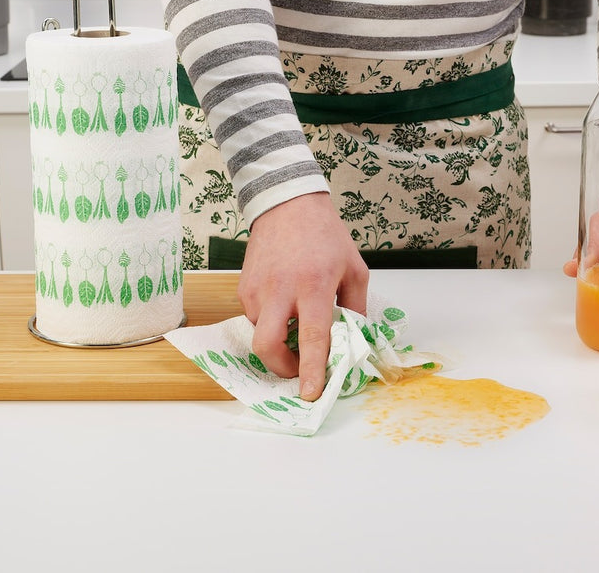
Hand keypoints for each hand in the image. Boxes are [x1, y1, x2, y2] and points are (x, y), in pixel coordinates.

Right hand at [237, 192, 368, 400]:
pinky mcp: (243, 287)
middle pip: (268, 346)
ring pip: (260, 333)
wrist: (288, 205)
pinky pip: (255, 317)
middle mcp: (280, 290)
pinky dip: (270, 321)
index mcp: (313, 285)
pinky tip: (284, 303)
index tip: (311, 393)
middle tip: (298, 368)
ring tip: (296, 322)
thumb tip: (352, 340)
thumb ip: (355, 306)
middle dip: (281, 368)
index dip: (312, 369)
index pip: (312, 337)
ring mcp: (257, 289)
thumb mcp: (354, 268)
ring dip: (279, 340)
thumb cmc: (326, 236)